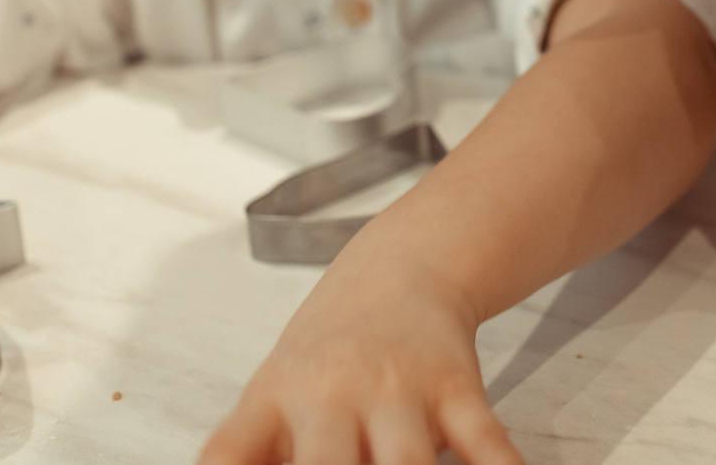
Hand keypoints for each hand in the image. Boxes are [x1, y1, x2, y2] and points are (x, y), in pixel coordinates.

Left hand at [198, 249, 516, 464]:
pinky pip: (484, 440)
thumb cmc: (325, 355)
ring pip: (406, 462)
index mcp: (274, 399)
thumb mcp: (270, 398)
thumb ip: (248, 453)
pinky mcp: (456, 386)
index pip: (230, 454)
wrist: (400, 269)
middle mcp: (332, 393)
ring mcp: (398, 388)